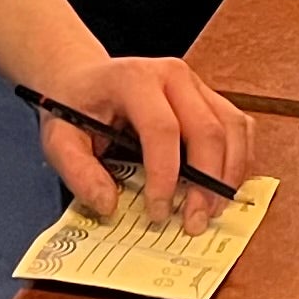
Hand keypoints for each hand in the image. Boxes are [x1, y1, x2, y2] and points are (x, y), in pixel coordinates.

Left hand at [33, 51, 253, 230]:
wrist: (84, 80)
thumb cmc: (75, 108)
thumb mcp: (59, 140)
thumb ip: (78, 173)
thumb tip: (109, 205)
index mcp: (134, 79)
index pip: (162, 129)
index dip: (166, 176)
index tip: (158, 213)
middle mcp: (173, 75)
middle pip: (207, 130)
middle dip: (206, 183)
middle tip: (194, 223)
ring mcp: (197, 83)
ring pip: (233, 128)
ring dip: (229, 175)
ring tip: (212, 211)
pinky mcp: (210, 97)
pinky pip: (240, 126)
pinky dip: (239, 159)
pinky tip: (224, 187)